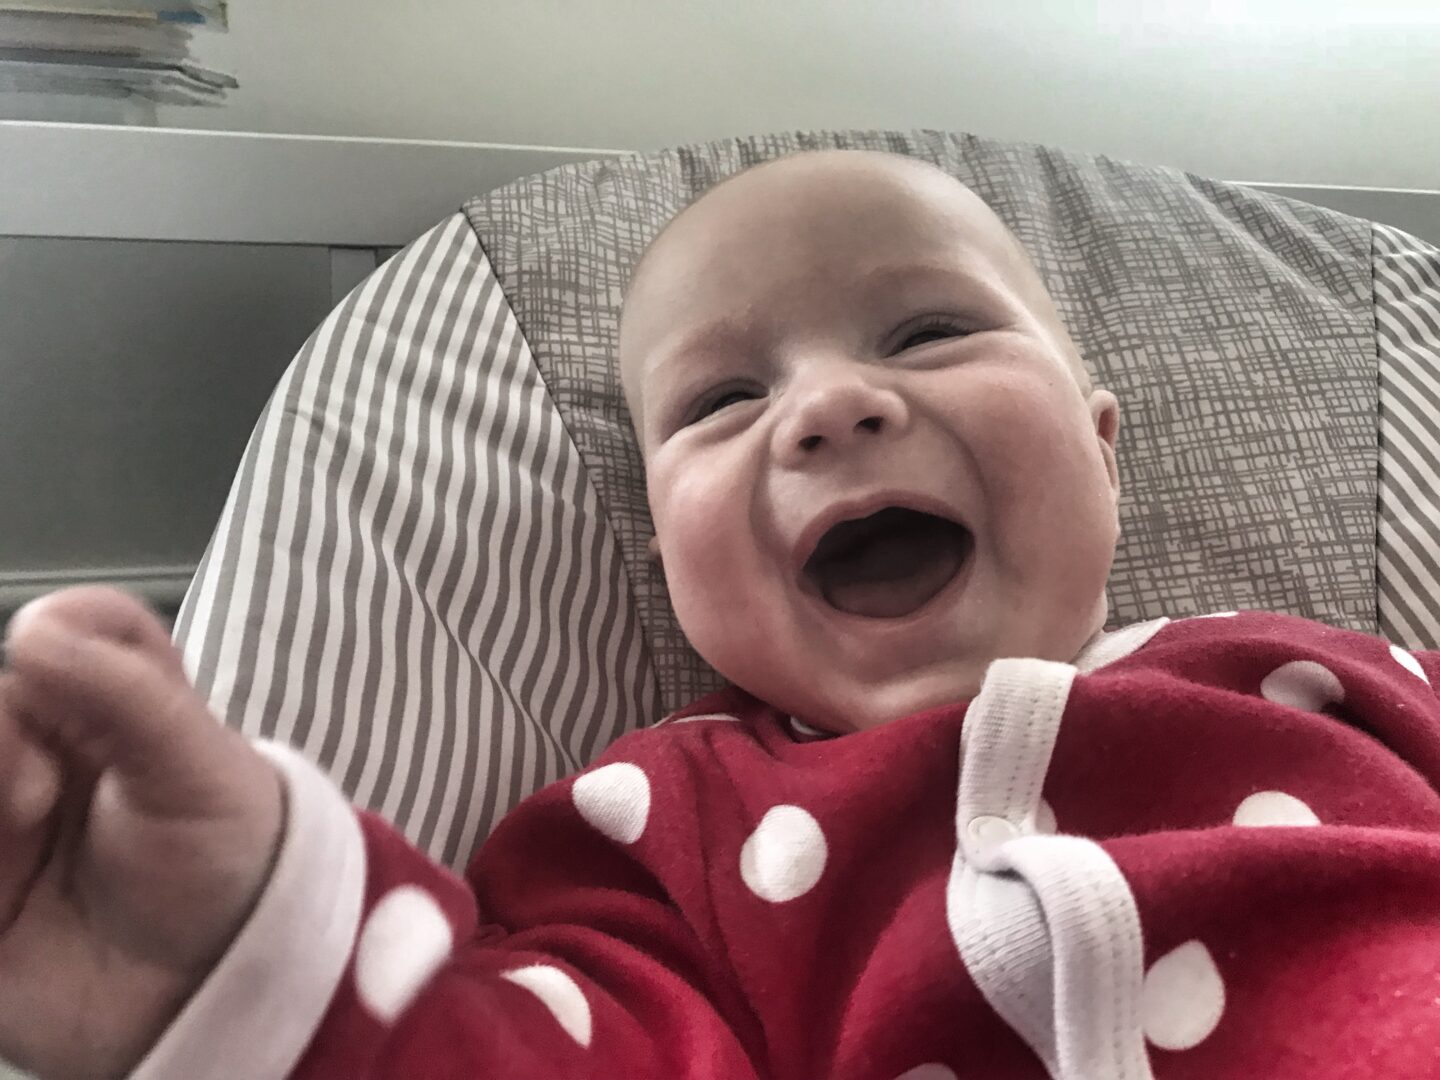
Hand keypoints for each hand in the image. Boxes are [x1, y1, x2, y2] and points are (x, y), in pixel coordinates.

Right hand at [0, 588, 283, 1079]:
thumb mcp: (199, 768)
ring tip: (20, 828)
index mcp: (112, 706)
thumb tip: (38, 629)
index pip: (67, 629)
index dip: (54, 626)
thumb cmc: (232, 862)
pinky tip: (1, 885)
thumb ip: (129, 694)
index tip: (40, 642)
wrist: (219, 987)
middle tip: (36, 796)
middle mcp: (43, 753)